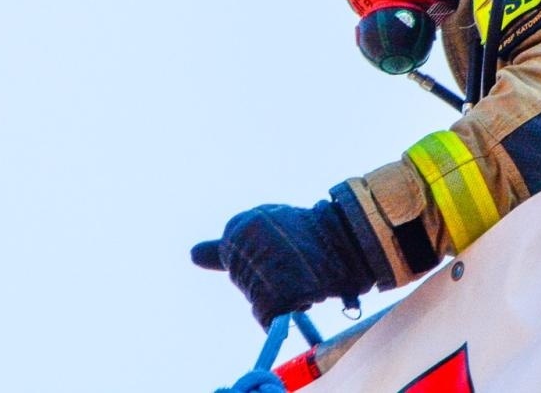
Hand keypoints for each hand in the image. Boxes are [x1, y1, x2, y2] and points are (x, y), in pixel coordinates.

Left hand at [191, 200, 375, 326]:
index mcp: (242, 223)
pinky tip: (299, 294)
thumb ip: (222, 248)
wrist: (349, 239)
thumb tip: (191, 254)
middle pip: (244, 280)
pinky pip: (268, 315)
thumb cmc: (308, 234)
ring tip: (301, 274)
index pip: (232, 258)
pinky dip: (281, 313)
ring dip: (278, 294)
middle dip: (266, 279)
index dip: (257, 260)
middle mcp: (249, 241)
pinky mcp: (278, 292)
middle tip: (293, 263)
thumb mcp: (263, 230)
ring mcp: (264, 267)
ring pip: (257, 298)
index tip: (278, 251)